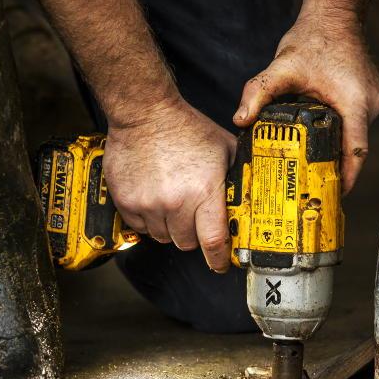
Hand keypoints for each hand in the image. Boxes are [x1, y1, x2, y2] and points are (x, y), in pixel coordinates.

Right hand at [104, 98, 235, 272]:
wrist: (145, 113)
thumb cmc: (186, 128)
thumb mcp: (224, 149)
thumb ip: (236, 177)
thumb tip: (251, 200)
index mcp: (204, 191)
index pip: (214, 242)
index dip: (219, 260)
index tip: (221, 264)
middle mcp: (176, 203)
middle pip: (187, 243)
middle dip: (193, 235)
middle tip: (193, 217)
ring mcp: (148, 204)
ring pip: (163, 237)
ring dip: (170, 227)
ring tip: (172, 202)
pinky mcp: (126, 202)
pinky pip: (140, 228)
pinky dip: (148, 220)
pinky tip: (153, 199)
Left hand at [233, 10, 378, 193]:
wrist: (334, 17)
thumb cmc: (313, 40)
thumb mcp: (281, 68)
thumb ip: (258, 93)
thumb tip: (240, 120)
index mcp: (356, 103)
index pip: (356, 153)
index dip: (345, 179)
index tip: (330, 196)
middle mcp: (371, 105)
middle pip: (353, 148)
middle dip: (332, 169)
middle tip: (309, 188)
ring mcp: (373, 102)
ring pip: (353, 137)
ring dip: (333, 152)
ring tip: (309, 170)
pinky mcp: (368, 99)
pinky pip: (353, 125)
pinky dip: (337, 136)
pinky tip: (315, 144)